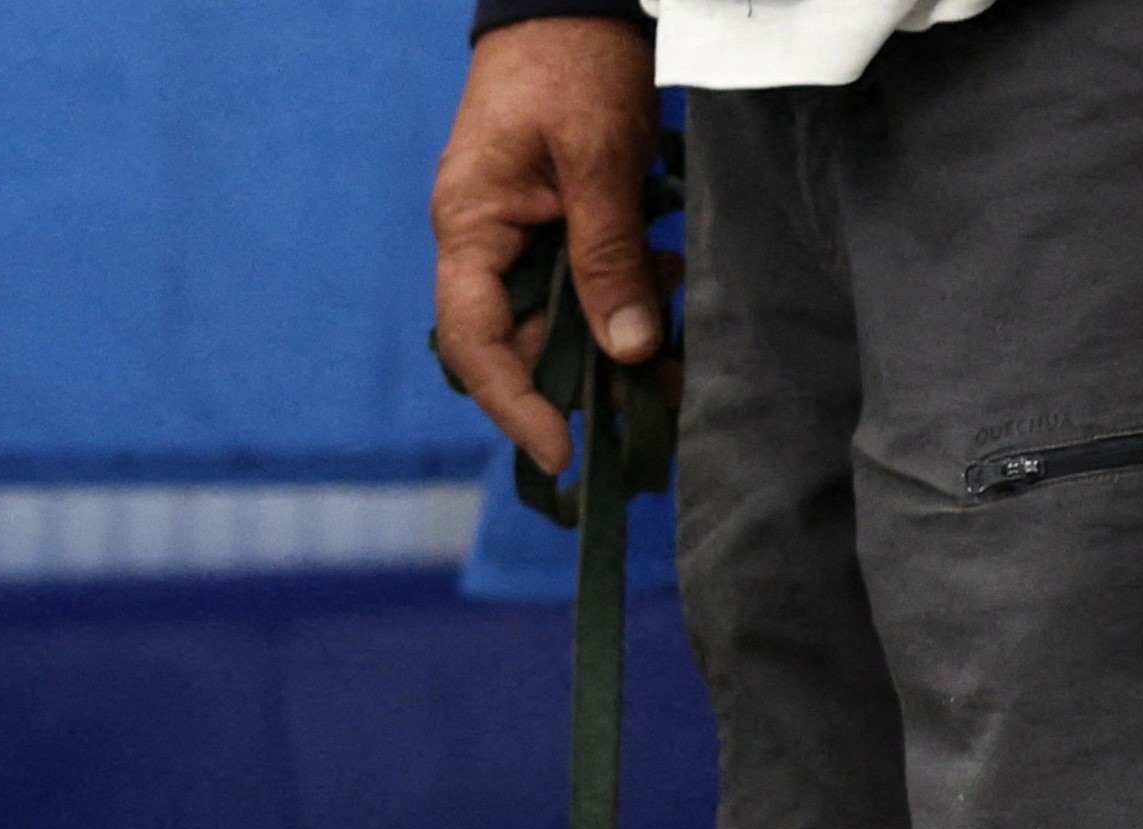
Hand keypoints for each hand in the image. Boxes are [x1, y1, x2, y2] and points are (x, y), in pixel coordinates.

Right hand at [432, 19, 665, 481]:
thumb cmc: (572, 63)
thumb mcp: (597, 160)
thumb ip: (609, 257)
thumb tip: (629, 351)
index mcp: (469, 228)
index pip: (472, 343)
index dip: (513, 405)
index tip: (561, 452)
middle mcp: (484, 243)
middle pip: (519, 342)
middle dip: (581, 381)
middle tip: (651, 412)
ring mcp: (519, 234)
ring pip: (558, 319)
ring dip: (613, 342)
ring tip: (673, 361)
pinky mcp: (557, 223)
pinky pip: (583, 284)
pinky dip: (624, 300)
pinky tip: (666, 295)